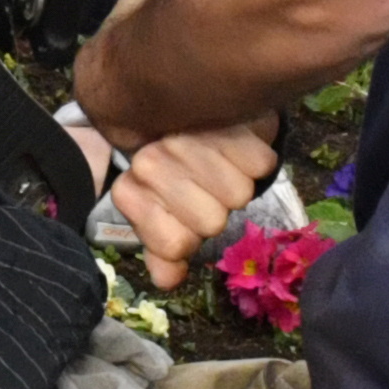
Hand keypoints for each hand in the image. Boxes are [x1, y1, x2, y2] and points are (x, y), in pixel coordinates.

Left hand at [93, 117, 277, 284]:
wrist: (183, 108)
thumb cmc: (173, 170)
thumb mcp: (161, 213)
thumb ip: (164, 246)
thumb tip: (168, 280)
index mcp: (128, 192)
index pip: (174, 246)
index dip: (186, 239)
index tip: (179, 217)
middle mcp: (149, 164)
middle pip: (211, 223)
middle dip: (213, 209)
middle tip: (201, 186)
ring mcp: (181, 138)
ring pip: (237, 195)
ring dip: (235, 183)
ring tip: (217, 163)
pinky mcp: (218, 118)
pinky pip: (260, 164)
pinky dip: (254, 158)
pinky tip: (234, 144)